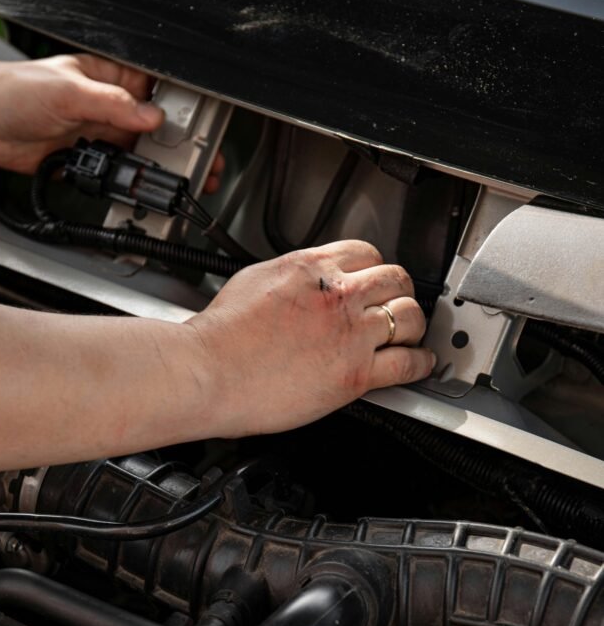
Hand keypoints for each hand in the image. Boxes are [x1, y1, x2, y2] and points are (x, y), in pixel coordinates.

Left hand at [0, 52, 224, 189]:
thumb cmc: (16, 90)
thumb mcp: (70, 91)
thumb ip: (113, 104)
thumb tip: (151, 117)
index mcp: (112, 77)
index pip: (160, 90)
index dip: (184, 109)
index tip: (204, 130)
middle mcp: (110, 106)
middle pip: (158, 129)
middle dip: (182, 148)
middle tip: (204, 165)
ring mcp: (101, 134)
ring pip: (141, 154)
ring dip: (159, 170)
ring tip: (182, 185)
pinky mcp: (89, 159)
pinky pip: (117, 175)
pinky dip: (130, 185)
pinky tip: (142, 192)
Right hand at [185, 240, 433, 437]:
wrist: (207, 373)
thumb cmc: (218, 338)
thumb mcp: (253, 281)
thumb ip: (289, 279)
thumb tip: (300, 283)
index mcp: (310, 268)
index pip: (364, 253)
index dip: (373, 268)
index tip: (373, 279)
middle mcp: (336, 295)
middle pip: (394, 278)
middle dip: (400, 290)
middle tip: (399, 302)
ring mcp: (349, 333)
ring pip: (408, 316)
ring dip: (413, 324)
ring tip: (411, 333)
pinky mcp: (355, 373)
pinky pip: (407, 362)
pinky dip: (419, 363)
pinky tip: (418, 364)